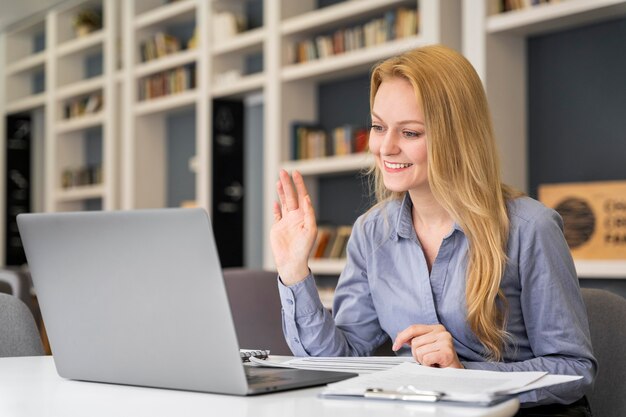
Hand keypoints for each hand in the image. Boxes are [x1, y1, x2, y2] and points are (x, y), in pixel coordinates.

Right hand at [270, 170, 316, 284]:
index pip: (302, 196)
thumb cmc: (303, 249)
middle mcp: (296, 217)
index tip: (295, 173)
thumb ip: (309, 213)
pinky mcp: (278, 228)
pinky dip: (276, 208)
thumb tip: (306, 198)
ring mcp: (286, 222)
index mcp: (304, 216)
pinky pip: (277, 215)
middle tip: (283, 171)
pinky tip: (275, 201)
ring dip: (281, 192)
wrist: (291, 262)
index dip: (299, 185)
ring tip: (279, 180)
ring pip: (284, 202)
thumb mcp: (310, 230)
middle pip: (291, 196)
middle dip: (288, 184)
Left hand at [393, 324, 463, 368]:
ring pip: (419, 351)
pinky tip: (435, 365)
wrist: (454, 373)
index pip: (413, 328)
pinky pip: (426, 358)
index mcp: (436, 328)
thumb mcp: (426, 346)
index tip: (395, 346)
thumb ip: (414, 339)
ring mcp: (445, 341)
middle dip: (416, 354)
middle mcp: (442, 332)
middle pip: (415, 342)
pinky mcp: (447, 352)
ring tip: (432, 362)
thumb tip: (399, 336)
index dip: (401, 337)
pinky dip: (427, 365)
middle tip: (427, 359)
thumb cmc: (440, 360)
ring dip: (423, 361)